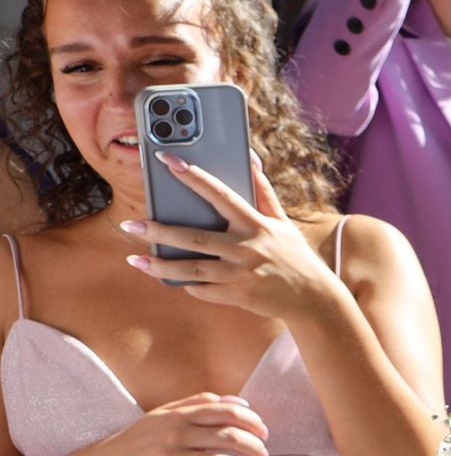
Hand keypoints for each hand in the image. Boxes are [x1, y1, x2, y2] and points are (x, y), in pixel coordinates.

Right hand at [72, 392, 270, 455]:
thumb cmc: (143, 437)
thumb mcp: (166, 413)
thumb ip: (201, 403)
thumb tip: (241, 401)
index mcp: (178, 414)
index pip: (226, 412)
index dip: (252, 421)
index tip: (264, 432)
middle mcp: (174, 434)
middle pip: (227, 437)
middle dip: (254, 446)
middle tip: (264, 454)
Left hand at [125, 158, 350, 326]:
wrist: (314, 297)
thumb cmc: (294, 255)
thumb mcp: (283, 222)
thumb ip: (263, 191)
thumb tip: (252, 158)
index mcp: (256, 224)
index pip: (220, 194)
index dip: (193, 176)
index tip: (168, 161)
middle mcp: (248, 248)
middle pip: (194, 238)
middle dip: (159, 231)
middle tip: (131, 225)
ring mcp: (242, 274)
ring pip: (192, 269)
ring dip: (160, 265)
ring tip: (135, 260)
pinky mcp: (239, 295)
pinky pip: (204, 290)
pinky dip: (187, 285)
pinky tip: (171, 279)